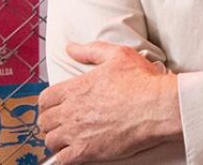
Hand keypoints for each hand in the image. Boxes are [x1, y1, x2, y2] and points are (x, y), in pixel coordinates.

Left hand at [39, 42, 180, 163]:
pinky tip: (71, 154)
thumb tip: (71, 48)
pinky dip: (63, 158)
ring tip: (67, 138)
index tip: (55, 106)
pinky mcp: (86, 151)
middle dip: (51, 122)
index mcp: (75, 88)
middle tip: (61, 123)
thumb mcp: (118, 55)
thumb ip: (91, 51)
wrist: (158, 106)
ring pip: (51, 140)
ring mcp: (77, 132)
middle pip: (45, 121)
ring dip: (57, 139)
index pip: (45, 99)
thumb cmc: (142, 81)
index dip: (48, 103)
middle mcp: (71, 111)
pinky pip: (62, 160)